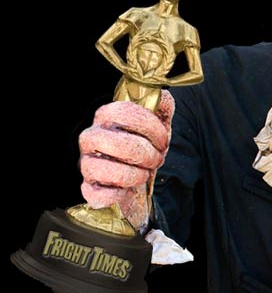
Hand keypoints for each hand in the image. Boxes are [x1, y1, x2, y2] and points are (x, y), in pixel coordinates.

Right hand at [78, 90, 173, 228]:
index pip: (124, 112)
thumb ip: (163, 106)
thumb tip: (162, 98)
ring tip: (145, 173)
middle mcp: (91, 137)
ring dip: (136, 174)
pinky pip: (101, 194)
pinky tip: (128, 189)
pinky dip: (120, 193)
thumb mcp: (159, 124)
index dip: (150, 127)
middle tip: (157, 159)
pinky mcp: (88, 189)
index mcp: (105, 117)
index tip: (163, 140)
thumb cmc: (146, 148)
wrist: (139, 179)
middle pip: (118, 142)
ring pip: (108, 169)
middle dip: (146, 154)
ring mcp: (86, 163)